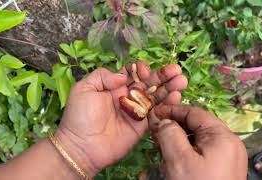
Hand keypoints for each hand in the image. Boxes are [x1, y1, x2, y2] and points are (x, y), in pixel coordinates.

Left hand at [55, 61, 187, 176]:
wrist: (82, 146)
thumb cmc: (80, 116)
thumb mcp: (84, 88)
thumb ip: (102, 76)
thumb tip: (123, 76)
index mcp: (114, 86)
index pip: (132, 73)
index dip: (141, 69)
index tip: (144, 71)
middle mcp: (127, 97)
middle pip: (148, 83)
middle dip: (163, 76)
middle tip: (176, 70)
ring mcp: (135, 111)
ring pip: (156, 96)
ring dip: (169, 88)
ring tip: (182, 81)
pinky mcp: (142, 126)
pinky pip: (157, 114)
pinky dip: (167, 106)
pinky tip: (176, 97)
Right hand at [149, 105, 247, 179]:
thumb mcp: (179, 160)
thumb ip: (169, 134)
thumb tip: (163, 121)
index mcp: (222, 136)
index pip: (194, 113)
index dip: (173, 110)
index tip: (154, 112)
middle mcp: (228, 143)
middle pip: (197, 126)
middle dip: (174, 126)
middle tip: (154, 131)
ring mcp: (226, 157)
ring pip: (197, 139)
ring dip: (178, 139)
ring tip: (160, 145)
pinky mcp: (221, 168)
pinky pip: (201, 152)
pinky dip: (185, 151)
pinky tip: (172, 157)